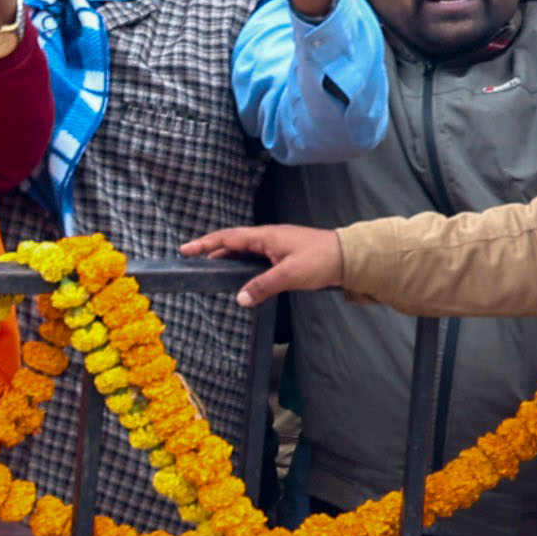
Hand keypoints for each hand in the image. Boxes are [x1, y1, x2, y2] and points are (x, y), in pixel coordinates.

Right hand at [182, 220, 344, 303]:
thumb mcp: (290, 274)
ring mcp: (277, 248)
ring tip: (211, 271)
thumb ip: (263, 286)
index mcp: (266, 236)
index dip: (206, 243)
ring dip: (228, 260)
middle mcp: (268, 239)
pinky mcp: (285, 258)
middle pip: (234, 244)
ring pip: (245, 253)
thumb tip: (239, 299)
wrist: (350, 258)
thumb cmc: (321, 260)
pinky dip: (244, 268)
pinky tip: (241, 279)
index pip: (229, 238)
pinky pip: (257, 261)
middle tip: (192, 262)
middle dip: (212, 251)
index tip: (185, 249)